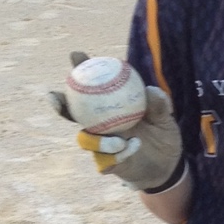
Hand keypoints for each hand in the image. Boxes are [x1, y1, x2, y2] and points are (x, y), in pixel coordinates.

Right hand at [51, 55, 183, 191]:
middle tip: (55, 96)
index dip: (81, 70)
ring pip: (85, 139)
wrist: (168, 166)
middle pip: (72, 112)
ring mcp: (101, 145)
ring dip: (98, 139)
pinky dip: (117, 155)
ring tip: (120, 140)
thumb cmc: (163, 136)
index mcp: (110, 108)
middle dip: (59, 103)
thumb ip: (159, 105)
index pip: (92, 87)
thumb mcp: (165, 119)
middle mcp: (100, 125)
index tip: (76, 56)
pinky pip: (103, 160)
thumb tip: (151, 90)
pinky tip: (130, 149)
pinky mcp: (107, 164)